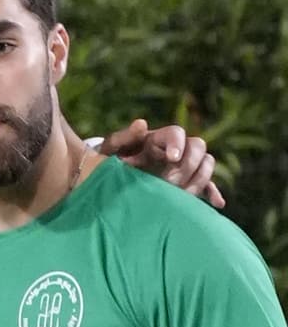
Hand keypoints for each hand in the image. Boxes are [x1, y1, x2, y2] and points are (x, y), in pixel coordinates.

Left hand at [102, 115, 222, 206]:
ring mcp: (183, 166)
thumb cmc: (109, 160)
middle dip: (187, 165)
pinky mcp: (187, 182)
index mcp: (157, 138)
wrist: (110, 177)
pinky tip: (217, 203)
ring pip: (206, 164)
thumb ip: (124, 137)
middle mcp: (175, 149)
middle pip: (198, 146)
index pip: (176, 132)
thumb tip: (141, 123)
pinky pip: (207, 185)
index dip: (177, 143)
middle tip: (169, 183)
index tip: (172, 158)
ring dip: (198, 179)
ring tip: (181, 195)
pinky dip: (212, 192)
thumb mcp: (112, 149)